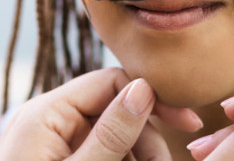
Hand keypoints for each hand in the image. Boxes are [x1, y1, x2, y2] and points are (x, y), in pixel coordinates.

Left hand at [0, 68, 201, 159]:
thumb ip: (110, 134)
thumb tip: (143, 88)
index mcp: (45, 112)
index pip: (109, 81)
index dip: (151, 98)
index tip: (188, 122)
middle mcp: (47, 119)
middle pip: (114, 110)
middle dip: (145, 139)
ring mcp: (51, 141)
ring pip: (111, 135)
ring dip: (136, 156)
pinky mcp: (57, 158)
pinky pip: (98, 152)